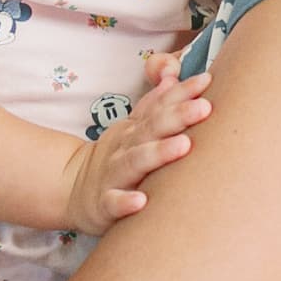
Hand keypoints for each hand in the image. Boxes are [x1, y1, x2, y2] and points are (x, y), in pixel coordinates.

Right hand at [61, 53, 211, 235]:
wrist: (73, 188)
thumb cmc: (117, 158)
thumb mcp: (134, 128)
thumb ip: (155, 104)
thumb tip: (174, 76)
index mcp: (136, 129)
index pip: (160, 106)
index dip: (182, 92)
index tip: (207, 80)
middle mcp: (126, 147)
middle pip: (152, 128)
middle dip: (178, 116)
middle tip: (204, 107)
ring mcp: (114, 174)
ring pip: (135, 161)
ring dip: (159, 152)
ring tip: (184, 145)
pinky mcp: (104, 204)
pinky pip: (113, 203)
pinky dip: (124, 202)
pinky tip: (140, 201)